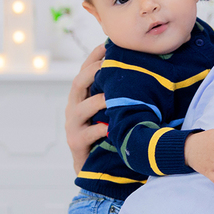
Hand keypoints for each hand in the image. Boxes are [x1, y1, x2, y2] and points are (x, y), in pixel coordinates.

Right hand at [65, 44, 107, 172]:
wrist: (93, 168)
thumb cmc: (106, 135)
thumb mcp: (110, 112)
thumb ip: (116, 95)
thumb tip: (140, 73)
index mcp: (82, 98)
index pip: (84, 72)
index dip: (93, 58)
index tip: (106, 45)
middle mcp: (74, 109)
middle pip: (77, 84)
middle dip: (91, 72)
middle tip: (107, 64)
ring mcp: (73, 126)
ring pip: (80, 109)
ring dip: (96, 101)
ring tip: (110, 98)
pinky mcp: (76, 143)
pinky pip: (87, 134)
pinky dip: (98, 130)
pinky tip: (109, 128)